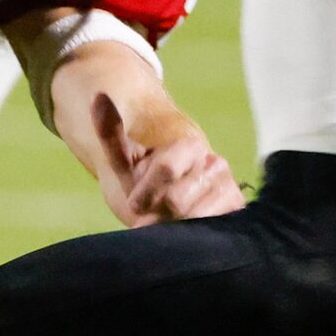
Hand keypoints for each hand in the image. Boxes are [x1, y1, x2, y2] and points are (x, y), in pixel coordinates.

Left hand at [90, 94, 245, 224]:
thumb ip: (112, 133)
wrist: (171, 207)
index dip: (145, 192)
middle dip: (158, 213)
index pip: (166, 169)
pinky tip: (186, 233)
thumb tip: (98, 97)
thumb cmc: (145, 185)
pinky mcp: (238, 212)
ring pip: (194, 220)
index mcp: (189, 144)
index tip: (135, 202)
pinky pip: (212, 232)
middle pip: (177, 200)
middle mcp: (215, 163)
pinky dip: (192, 238)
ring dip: (173, 229)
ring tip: (169, 224)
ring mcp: (229, 188)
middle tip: (153, 216)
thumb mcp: (125, 163)